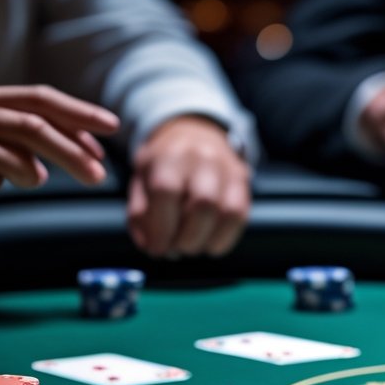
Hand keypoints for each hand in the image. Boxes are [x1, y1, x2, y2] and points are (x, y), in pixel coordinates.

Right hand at [0, 85, 118, 193]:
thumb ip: (29, 133)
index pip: (39, 100)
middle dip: (71, 153)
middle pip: (32, 128)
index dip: (78, 112)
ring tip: (34, 179)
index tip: (113, 125)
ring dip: (31, 174)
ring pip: (13, 156)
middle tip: (98, 176)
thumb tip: (83, 154)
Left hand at [127, 116, 250, 257]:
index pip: (167, 191)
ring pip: (226, 213)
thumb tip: (149, 245)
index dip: (162, 227)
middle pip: (202, 204)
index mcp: (169, 155)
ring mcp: (228, 169)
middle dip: (187, 238)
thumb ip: (141, 213)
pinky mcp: (243, 183)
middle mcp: (203, 158)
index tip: (156, 249)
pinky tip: (209, 244)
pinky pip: (240, 216)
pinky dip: (224, 238)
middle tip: (175, 250)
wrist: (196, 134)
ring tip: (191, 247)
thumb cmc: (165, 164)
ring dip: (206, 240)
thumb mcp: (142, 179)